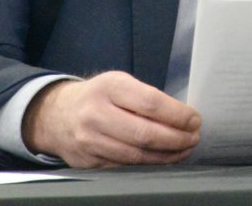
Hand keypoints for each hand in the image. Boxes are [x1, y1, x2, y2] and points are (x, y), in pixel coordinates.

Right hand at [22, 71, 200, 167]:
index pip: (150, 103)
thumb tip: (181, 116)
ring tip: (184, 150)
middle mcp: (96, 113)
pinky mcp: (88, 161)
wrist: (56, 115)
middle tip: (194, 138)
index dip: (177, 115)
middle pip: (145, 134)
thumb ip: (144, 97)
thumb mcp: (118, 83)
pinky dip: (149, 165)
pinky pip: (125, 167)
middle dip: (176, 139)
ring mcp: (90, 140)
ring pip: (137, 155)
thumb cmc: (98, 96)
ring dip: (167, 155)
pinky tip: (163, 159)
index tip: (194, 120)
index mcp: (109, 87)